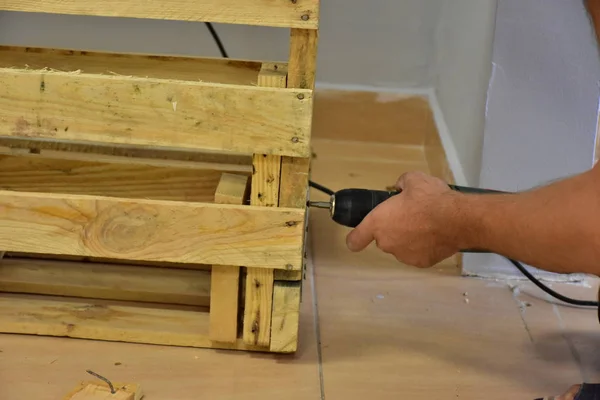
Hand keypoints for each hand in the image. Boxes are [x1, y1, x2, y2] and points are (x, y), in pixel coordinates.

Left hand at [345, 171, 463, 267]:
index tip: (359, 236)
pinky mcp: (421, 263)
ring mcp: (403, 255)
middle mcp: (387, 243)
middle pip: (384, 239)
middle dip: (393, 229)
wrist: (457, 220)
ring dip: (408, 239)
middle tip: (410, 216)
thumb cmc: (430, 198)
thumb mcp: (413, 179)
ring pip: (401, 247)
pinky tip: (435, 236)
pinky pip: (418, 254)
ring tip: (426, 225)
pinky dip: (424, 247)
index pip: (355, 240)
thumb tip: (401, 188)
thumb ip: (401, 183)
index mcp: (378, 223)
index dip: (355, 238)